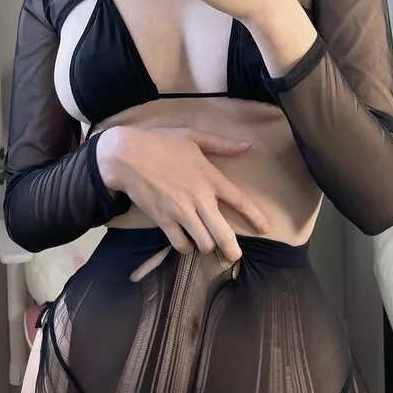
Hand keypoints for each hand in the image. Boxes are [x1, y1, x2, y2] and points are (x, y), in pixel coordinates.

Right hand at [96, 125, 270, 262]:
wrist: (126, 155)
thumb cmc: (160, 142)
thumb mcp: (193, 136)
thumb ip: (222, 144)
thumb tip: (248, 146)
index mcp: (210, 177)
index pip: (240, 201)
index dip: (256, 217)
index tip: (266, 229)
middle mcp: (199, 198)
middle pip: (223, 234)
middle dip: (232, 250)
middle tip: (234, 256)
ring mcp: (181, 212)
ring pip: (203, 243)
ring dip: (206, 246)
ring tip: (205, 243)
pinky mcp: (163, 220)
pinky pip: (180, 244)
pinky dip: (185, 246)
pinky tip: (185, 241)